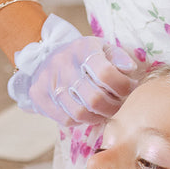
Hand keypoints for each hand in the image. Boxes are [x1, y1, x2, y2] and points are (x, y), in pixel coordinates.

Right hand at [13, 15, 141, 126]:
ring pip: (80, 113)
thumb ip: (119, 57)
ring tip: (105, 110)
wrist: (43, 58)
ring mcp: (48, 82)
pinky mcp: (39, 97)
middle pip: (94, 98)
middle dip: (113, 106)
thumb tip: (130, 69)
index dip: (123, 86)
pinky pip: (66, 120)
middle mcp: (63, 64)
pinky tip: (87, 112)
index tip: (129, 88)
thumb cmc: (82, 56)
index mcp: (82, 48)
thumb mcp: (101, 49)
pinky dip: (81, 120)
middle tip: (119, 104)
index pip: (106, 73)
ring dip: (98, 116)